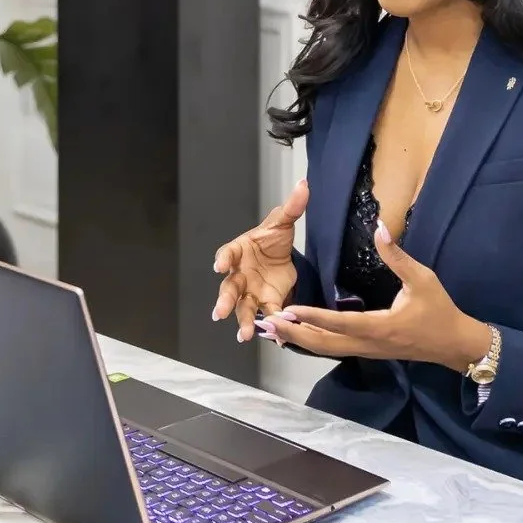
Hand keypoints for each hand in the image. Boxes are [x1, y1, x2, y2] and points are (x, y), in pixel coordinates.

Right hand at [212, 180, 309, 340]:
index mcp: (239, 250)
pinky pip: (266, 314)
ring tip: (244, 335)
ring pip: (243, 308)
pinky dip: (270, 326)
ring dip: (243, 321)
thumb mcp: (283, 222)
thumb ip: (292, 207)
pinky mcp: (265, 301)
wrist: (282, 255)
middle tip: (219, 312)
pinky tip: (275, 338)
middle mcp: (240, 273)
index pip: (227, 253)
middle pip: (229, 288)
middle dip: (224, 300)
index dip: (223, 260)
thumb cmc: (273, 238)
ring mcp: (250, 291)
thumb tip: (303, 185)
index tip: (219, 266)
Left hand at [265, 221, 491, 372]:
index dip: (313, 317)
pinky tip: (300, 334)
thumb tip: (379, 228)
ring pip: (327, 349)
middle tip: (267, 324)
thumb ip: (397, 256)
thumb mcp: (422, 279)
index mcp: (379, 326)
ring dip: (300, 339)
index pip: (340, 323)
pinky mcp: (369, 351)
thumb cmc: (439, 311)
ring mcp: (367, 351)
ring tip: (273, 330)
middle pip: (324, 344)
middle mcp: (368, 344)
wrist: (453, 344)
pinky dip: (315, 342)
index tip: (289, 310)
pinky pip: (336, 348)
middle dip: (294, 334)